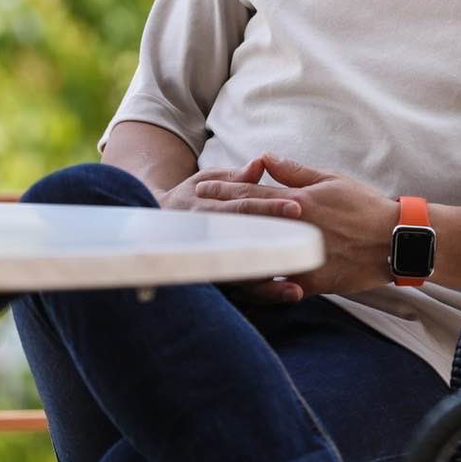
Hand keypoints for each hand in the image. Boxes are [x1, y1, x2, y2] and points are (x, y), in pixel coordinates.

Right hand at [158, 157, 305, 304]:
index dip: (270, 207)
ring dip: (267, 286)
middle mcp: (207, 239)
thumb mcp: (207, 180)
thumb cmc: (192, 198)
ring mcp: (208, 264)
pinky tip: (285, 298)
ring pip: (239, 277)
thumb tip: (261, 163)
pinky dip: (261, 298)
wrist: (155, 228)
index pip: (243, 207)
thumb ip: (236, 176)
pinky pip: (239, 295)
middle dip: (275, 246)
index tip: (297, 206)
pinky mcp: (213, 282)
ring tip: (295, 290)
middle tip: (305, 247)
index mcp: (208, 209)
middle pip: (244, 244)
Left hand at [194, 152, 397, 298]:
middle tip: (195, 216)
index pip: (253, 194)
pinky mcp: (312, 282)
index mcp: (299, 202)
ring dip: (232, 252)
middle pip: (248, 225)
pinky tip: (240, 282)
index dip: (225, 190)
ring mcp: (302, 258)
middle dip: (219, 219)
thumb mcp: (331, 179)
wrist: (395, 240)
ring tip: (207, 248)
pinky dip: (259, 284)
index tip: (203, 189)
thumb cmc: (365, 206)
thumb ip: (295, 172)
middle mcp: (296, 230)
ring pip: (259, 257)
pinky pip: (279, 285)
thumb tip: (265, 159)